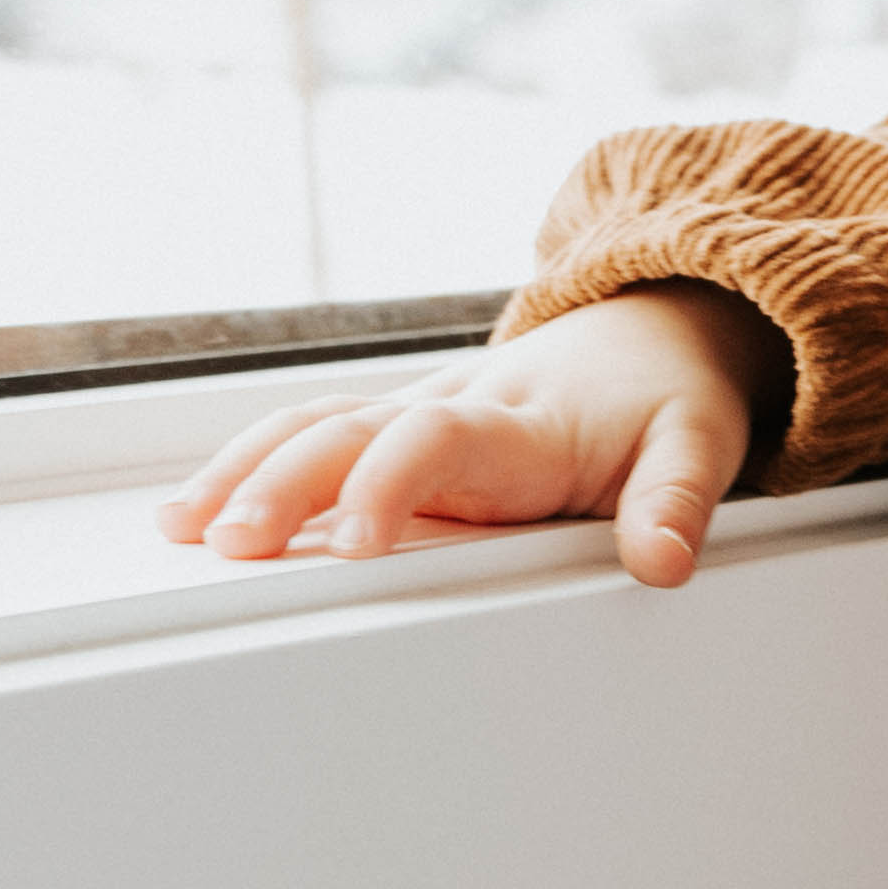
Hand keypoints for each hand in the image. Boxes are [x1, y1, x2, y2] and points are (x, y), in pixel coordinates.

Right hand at [156, 285, 784, 591]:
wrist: (652, 328)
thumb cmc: (666, 397)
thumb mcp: (699, 445)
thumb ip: (678, 503)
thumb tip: (663, 560)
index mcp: (521, 425)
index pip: (437, 442)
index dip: (389, 482)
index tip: (357, 540)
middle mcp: (455, 409)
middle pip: (348, 433)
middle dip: (284, 484)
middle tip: (234, 544)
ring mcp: (419, 413)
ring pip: (313, 427)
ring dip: (246, 472)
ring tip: (188, 527)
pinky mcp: (401, 424)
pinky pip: (314, 435)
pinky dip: (253, 465)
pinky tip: (202, 509)